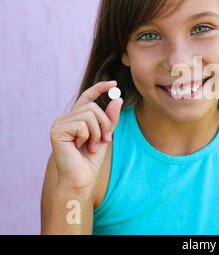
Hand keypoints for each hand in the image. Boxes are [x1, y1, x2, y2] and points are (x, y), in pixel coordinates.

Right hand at [49, 80, 122, 196]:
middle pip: (93, 107)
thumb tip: (117, 99)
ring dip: (97, 133)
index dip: (100, 88)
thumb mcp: (105, 135)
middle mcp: (66, 118)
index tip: (114, 83)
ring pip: (89, 115)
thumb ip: (110, 119)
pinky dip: (87, 137)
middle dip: (104, 124)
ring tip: (91, 146)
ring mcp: (59, 123)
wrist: (81, 179)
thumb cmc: (91, 160)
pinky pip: (82, 124)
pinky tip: (80, 147)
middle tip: (104, 141)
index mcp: (76, 118)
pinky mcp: (57, 130)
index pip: (88, 97)